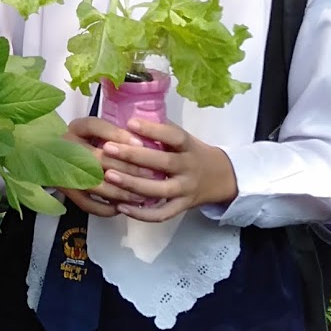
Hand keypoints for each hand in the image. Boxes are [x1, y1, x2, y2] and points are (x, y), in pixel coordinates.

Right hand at [60, 117, 155, 216]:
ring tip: (143, 195)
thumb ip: (115, 133)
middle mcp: (68, 148)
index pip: (95, 127)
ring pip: (96, 184)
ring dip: (122, 191)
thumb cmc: (84, 142)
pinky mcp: (66, 191)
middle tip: (152, 174)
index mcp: (76, 128)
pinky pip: (87, 204)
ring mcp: (65, 171)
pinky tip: (123, 208)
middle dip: (129, 168)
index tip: (140, 144)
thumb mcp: (95, 131)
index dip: (118, 135)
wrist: (51, 157)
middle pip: (99, 158)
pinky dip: (106, 208)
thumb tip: (144, 142)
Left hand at [99, 119, 238, 223]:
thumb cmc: (194, 153)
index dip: (153, 130)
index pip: (174, 136)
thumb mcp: (185, 138)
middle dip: (134, 156)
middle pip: (164, 163)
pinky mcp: (182, 207)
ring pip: (160, 190)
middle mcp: (189, 168)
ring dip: (133, 184)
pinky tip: (121, 206)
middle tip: (108, 148)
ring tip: (109, 176)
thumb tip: (133, 115)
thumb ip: (163, 130)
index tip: (130, 123)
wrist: (222, 178)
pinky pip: (161, 214)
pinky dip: (141, 214)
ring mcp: (186, 190)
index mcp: (189, 147)